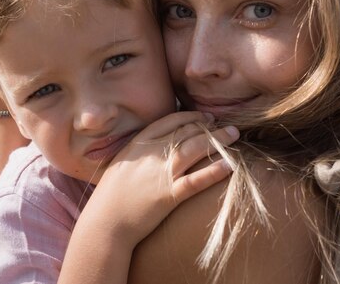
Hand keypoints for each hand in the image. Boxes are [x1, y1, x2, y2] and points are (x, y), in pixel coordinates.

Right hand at [81, 111, 237, 247]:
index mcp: (139, 143)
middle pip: (187, 132)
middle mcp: (152, 154)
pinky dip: (214, 171)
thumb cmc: (110, 196)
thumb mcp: (121, 163)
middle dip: (210, 127)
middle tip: (226, 126)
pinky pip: (197, 180)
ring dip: (218, 140)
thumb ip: (138, 151)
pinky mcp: (170, 195)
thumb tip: (153, 146)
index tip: (206, 118)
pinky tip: (230, 165)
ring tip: (234, 135)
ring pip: (195, 149)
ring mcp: (162, 173)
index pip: (171, 121)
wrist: (105, 222)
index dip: (191, 117)